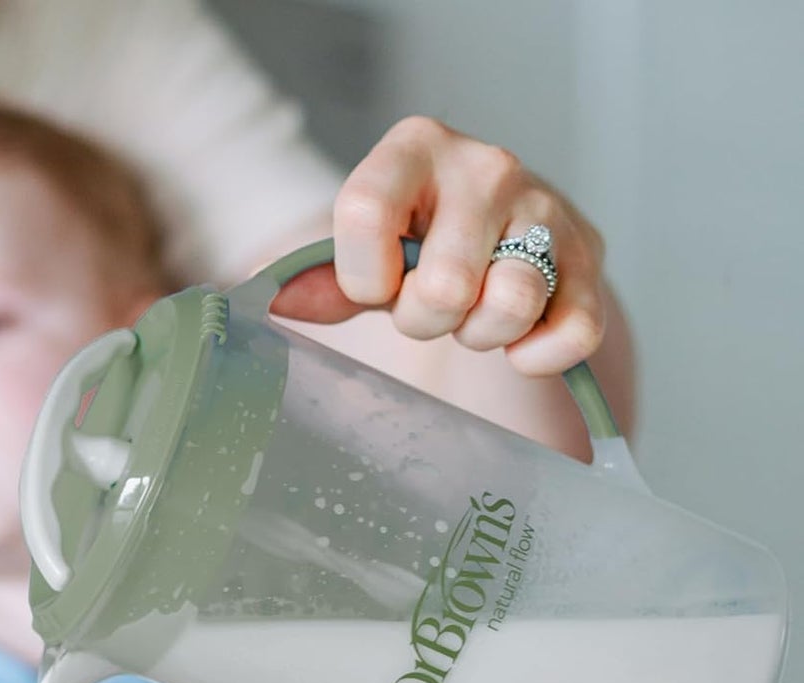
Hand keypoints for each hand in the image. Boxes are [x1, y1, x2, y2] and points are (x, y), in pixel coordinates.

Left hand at [273, 115, 605, 376]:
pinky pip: (573, 330)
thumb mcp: (363, 253)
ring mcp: (546, 208)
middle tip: (428, 308)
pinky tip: (520, 347)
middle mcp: (487, 166)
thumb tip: (270, 302)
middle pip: (444, 284)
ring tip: (473, 317)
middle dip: (424, 319)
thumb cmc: (418, 245)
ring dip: (481, 335)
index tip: (375, 287)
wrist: (500, 236)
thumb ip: (320, 280)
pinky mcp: (590, 258)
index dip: (363, 276)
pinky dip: (541, 356)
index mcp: (414, 149)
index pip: (365, 215)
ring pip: (511, 303)